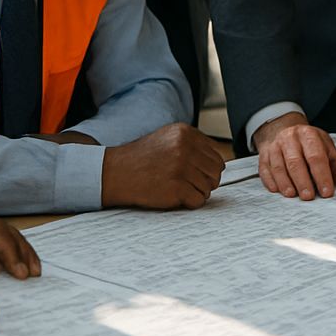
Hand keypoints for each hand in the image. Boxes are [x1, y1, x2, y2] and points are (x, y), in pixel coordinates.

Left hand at [0, 207, 39, 280]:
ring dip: (27, 254)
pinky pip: (10, 242)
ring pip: (16, 240)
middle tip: (35, 276)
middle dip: (27, 257)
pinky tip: (23, 263)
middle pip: (16, 239)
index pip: (4, 242)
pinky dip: (20, 252)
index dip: (14, 259)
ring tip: (36, 272)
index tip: (22, 275)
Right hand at [102, 122, 225, 208]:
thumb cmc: (141, 158)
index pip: (216, 154)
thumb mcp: (167, 139)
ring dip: (199, 191)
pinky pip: (199, 200)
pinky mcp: (176, 188)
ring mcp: (181, 168)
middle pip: (216, 170)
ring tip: (181, 189)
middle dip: (208, 180)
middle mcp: (185, 148)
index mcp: (185, 133)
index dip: (208, 167)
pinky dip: (191, 202)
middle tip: (192, 184)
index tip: (198, 173)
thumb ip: (192, 145)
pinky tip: (178, 197)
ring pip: (209, 186)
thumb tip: (219, 163)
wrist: (116, 172)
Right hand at [251, 112, 335, 200]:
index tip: (327, 192)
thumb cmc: (310, 145)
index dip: (322, 175)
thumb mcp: (328, 150)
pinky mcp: (263, 156)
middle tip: (309, 197)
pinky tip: (277, 191)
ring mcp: (275, 146)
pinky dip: (271, 181)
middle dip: (303, 181)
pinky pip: (265, 170)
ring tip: (293, 195)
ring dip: (285, 183)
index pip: (316, 156)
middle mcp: (290, 138)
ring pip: (279, 166)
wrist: (286, 131)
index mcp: (309, 135)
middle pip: (295, 161)